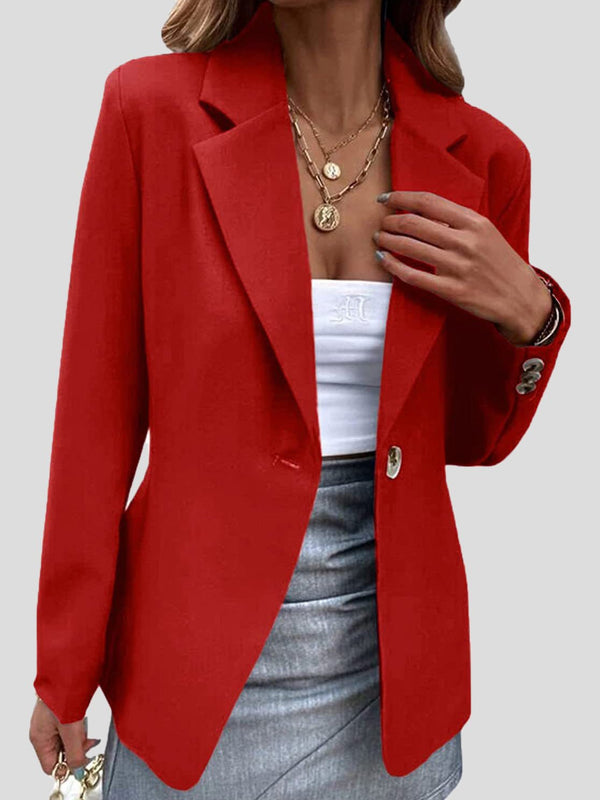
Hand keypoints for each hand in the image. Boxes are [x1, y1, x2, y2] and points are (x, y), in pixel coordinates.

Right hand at [29, 696, 100, 778]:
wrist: (68, 670)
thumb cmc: (63, 695)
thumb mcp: (71, 729)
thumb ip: (74, 752)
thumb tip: (77, 769)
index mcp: (39, 738)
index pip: (51, 766)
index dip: (67, 766)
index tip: (82, 758)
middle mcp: (42, 732)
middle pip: (59, 753)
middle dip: (75, 749)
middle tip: (86, 739)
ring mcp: (49, 722)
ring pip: (66, 741)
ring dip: (78, 737)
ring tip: (82, 724)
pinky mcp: (58, 714)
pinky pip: (68, 729)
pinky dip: (77, 727)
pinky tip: (82, 719)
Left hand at [373, 191, 551, 344]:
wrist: (519, 297)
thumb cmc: (499, 262)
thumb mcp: (485, 232)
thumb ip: (456, 220)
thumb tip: (420, 209)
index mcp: (474, 222)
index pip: (428, 202)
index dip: (401, 198)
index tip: (385, 198)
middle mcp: (465, 242)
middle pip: (414, 224)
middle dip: (390, 221)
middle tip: (382, 223)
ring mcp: (457, 267)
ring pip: (410, 247)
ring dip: (388, 241)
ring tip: (379, 238)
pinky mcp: (451, 291)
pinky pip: (413, 276)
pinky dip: (393, 266)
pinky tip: (384, 259)